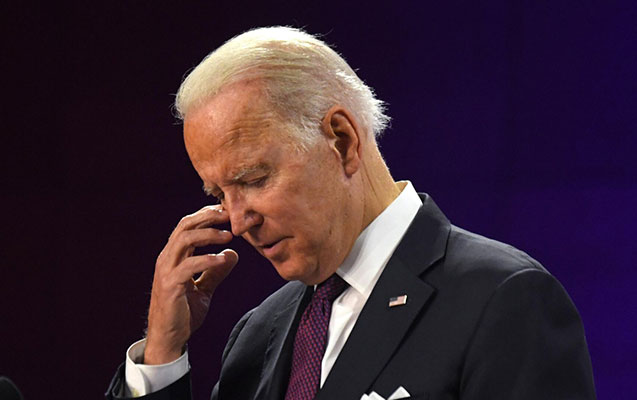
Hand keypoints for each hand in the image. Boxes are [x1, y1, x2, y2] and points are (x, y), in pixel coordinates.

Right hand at [144, 205, 238, 364]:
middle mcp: (167, 259)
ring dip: (208, 234)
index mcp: (174, 256)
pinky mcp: (170, 286)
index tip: (226, 212)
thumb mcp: (204, 288)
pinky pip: (188, 266)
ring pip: (184, 240)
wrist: (169, 339)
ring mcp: (166, 271)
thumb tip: (232, 255)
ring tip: (229, 235)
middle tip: (230, 215)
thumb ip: (215, 271)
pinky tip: (221, 259)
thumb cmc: (183, 312)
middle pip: (185, 226)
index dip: (206, 215)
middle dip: (208, 217)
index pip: (188, 226)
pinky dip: (206, 259)